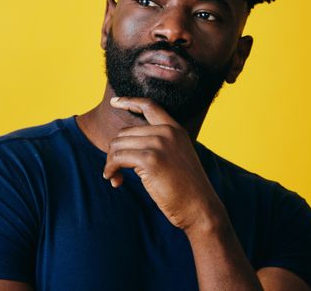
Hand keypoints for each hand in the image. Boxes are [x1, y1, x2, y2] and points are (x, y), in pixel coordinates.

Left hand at [103, 96, 223, 231]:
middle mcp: (167, 132)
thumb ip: (158, 145)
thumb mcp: (176, 158)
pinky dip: (110, 169)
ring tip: (114, 177)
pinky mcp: (150, 159)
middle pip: (125, 133)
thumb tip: (123, 145)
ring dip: (110, 162)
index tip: (114, 101)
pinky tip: (114, 180)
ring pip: (118, 145)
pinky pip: (117, 158)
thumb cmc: (186, 189)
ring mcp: (159, 144)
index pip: (150, 106)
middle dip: (115, 152)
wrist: (200, 208)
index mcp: (175, 129)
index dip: (129, 101)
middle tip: (114, 171)